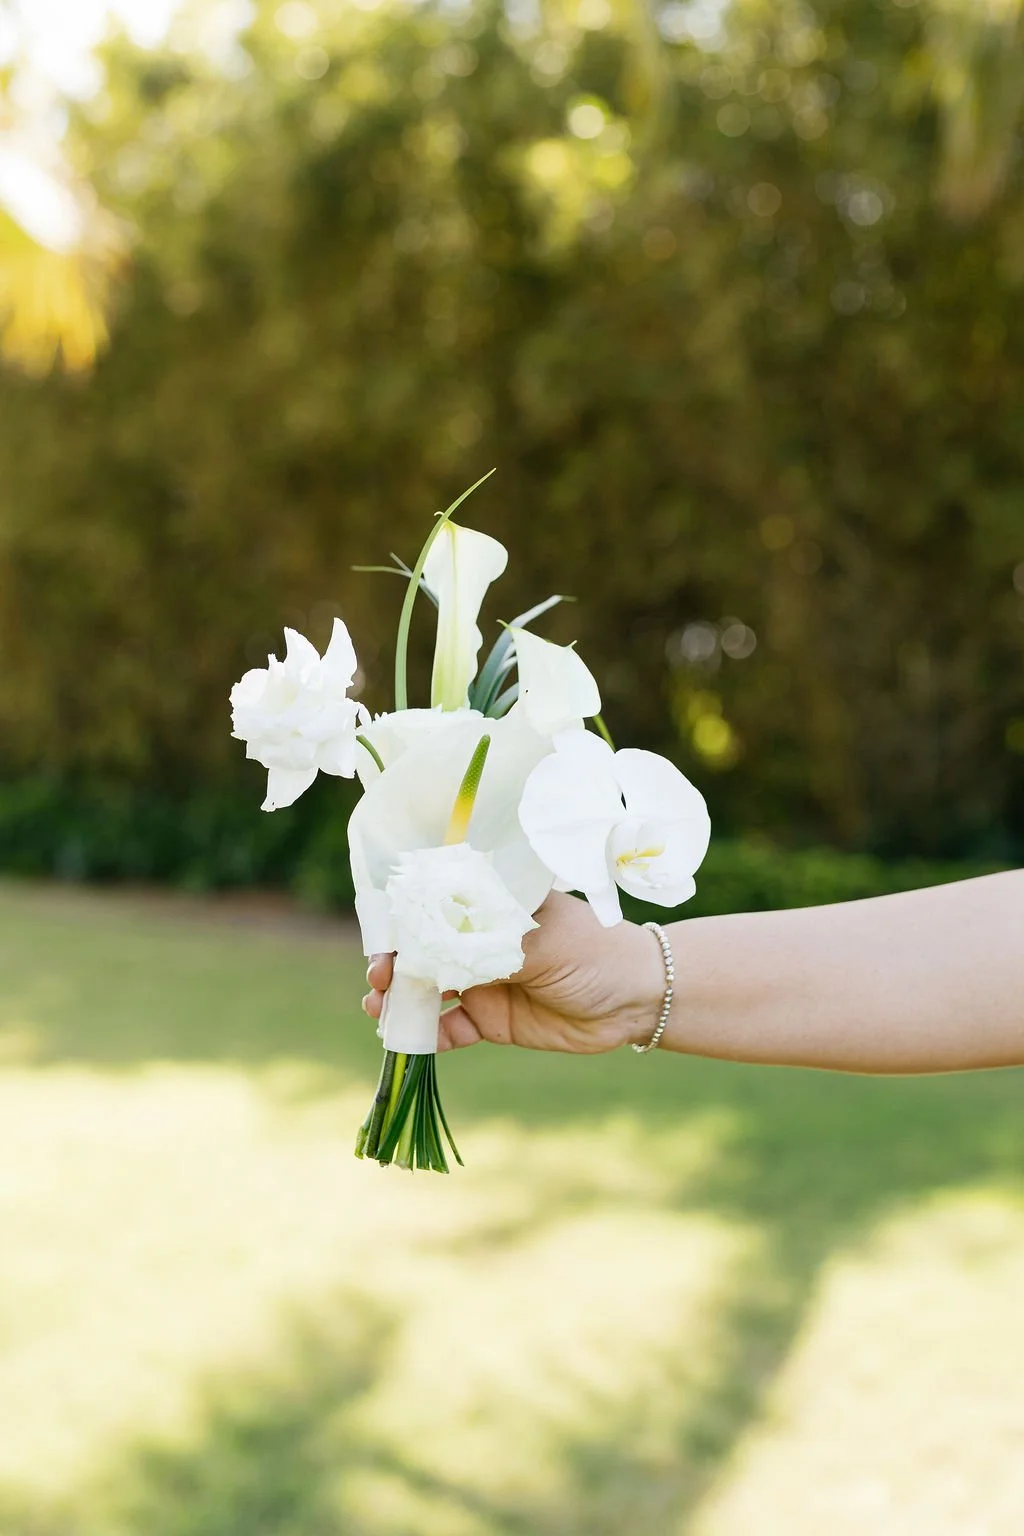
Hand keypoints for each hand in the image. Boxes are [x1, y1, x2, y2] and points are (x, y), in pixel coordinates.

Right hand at [362, 891, 664, 1052]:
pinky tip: (408, 1041)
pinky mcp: (489, 1020)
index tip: (383, 933)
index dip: (402, 917)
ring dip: (400, 999)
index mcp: (491, 905)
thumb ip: (490, 948)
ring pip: (427, 990)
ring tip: (379, 1008)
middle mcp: (478, 940)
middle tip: (379, 977)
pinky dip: (425, 1036)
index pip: (434, 903)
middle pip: (421, 949)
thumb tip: (438, 952)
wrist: (636, 1000)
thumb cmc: (595, 951)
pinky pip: (448, 1029)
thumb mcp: (542, 941)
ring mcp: (481, 980)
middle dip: (393, 962)